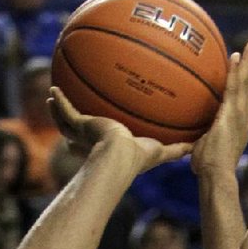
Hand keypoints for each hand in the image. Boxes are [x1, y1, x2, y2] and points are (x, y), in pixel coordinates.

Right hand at [49, 86, 192, 174]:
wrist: (120, 157)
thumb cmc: (139, 158)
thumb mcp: (161, 151)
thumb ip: (176, 149)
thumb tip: (196, 146)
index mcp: (109, 148)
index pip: (99, 145)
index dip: (94, 141)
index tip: (93, 131)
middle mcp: (93, 142)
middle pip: (78, 132)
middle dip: (72, 123)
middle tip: (70, 113)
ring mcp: (84, 134)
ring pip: (65, 122)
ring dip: (59, 111)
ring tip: (51, 97)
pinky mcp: (79, 126)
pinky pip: (66, 112)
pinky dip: (59, 103)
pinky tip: (52, 90)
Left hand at [191, 38, 247, 174]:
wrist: (216, 176)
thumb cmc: (209, 168)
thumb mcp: (206, 145)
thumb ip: (202, 135)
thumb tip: (188, 136)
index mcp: (242, 121)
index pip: (247, 93)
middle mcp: (245, 116)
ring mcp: (241, 115)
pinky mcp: (232, 115)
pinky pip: (234, 88)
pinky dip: (235, 72)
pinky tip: (236, 55)